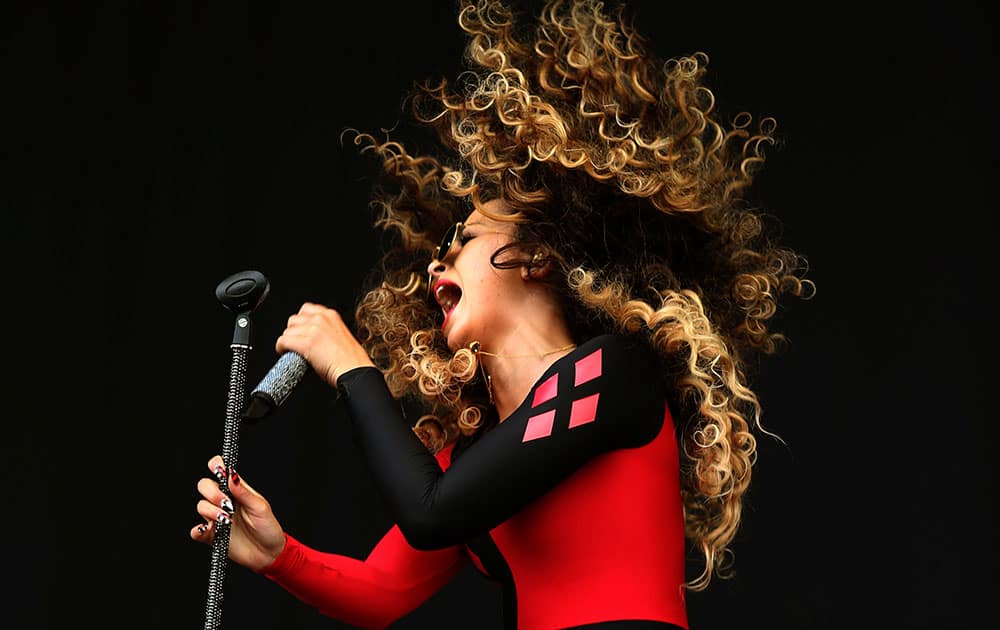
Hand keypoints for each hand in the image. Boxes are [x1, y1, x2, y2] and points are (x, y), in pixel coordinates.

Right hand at [190, 456, 285, 571]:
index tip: (217, 468)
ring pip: (201, 506)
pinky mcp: (212, 536)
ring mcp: (217, 518)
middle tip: (226, 503)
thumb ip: (244, 492)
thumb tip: (231, 475)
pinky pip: (196, 532)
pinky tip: (208, 530)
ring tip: (227, 519)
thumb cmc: (268, 528)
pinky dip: (198, 530)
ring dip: (211, 511)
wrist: (268, 554)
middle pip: (205, 486)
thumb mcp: (260, 507)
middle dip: (212, 492)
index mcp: (236, 491)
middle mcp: (224, 502)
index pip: (221, 472)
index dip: (216, 465)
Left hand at [276, 302, 374, 386]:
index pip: (306, 309)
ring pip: (287, 331)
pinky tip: (284, 352)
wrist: (354, 371)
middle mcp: (321, 319)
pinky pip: (283, 341)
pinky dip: (280, 347)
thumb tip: (311, 334)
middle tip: (296, 342)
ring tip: (291, 349)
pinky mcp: (306, 344)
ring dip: (287, 340)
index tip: (300, 330)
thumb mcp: (340, 335)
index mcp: (331, 315)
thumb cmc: (350, 359)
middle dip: (293, 331)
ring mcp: (313, 331)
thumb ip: (326, 330)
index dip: (301, 321)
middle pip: (294, 319)